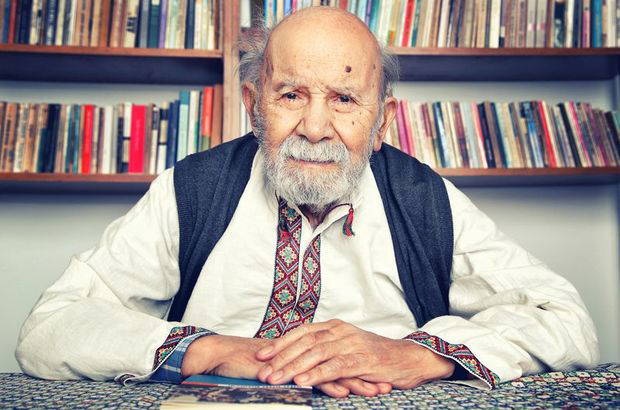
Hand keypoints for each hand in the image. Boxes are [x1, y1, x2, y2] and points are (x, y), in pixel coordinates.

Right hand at [180, 334, 390, 397]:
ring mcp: (296, 357)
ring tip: (375, 391)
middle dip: (365, 373)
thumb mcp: (280, 367)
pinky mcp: (286, 366)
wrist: (223, 355)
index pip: (338, 357)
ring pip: (331, 368)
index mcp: (306, 348)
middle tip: (387, 384)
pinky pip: (310, 376)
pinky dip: (329, 385)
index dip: (358, 367)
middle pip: (341, 361)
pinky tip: (343, 393)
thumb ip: (297, 369)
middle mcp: (305, 350)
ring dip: (354, 381)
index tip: (379, 377)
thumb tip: (312, 379)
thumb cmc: (249, 362)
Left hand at [255, 319, 454, 389]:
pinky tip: (303, 381)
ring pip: (316, 354)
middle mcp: (341, 332)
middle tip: (262, 371)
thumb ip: (326, 349)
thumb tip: (298, 357)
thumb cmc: (375, 356)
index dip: (280, 343)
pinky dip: (317, 374)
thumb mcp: (347, 347)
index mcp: (335, 327)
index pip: (301, 332)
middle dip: (281, 358)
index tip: (261, 356)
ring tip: (276, 378)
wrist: (409, 358)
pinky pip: (335, 367)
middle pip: (304, 343)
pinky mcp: (362, 360)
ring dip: (293, 367)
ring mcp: (352, 344)